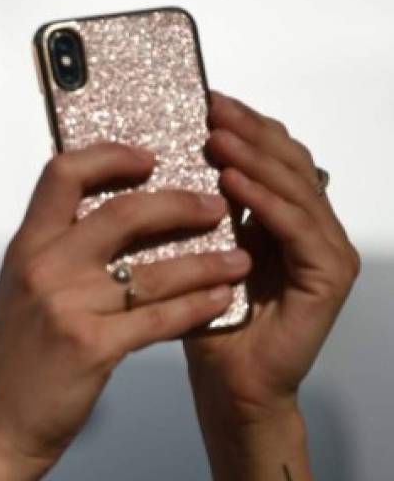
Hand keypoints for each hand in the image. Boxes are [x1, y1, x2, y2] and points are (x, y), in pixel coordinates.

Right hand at [0, 142, 251, 480]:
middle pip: (124, 212)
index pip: (63, 174)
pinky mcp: (92, 347)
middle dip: (180, 204)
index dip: (110, 156)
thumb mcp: (19, 292)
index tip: (148, 158)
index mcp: (25, 247)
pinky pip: (159, 318)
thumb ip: (54, 255)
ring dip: (206, 261)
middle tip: (215, 206)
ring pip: (154, 269)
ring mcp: (67, 306)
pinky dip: (197, 306)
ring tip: (240, 259)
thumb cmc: (7, 363)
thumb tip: (102, 223)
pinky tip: (221, 300)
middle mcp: (44, 266)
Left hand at [184, 92, 358, 480]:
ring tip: (219, 136)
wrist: (227, 381)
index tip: (206, 99)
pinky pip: (297, 228)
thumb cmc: (204, 315)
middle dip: (248, 129)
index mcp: (280, 212)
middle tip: (213, 107)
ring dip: (255, 158)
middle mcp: (309, 224)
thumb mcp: (190, 244)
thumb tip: (151, 147)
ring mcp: (325, 249)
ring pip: (294, 187)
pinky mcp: (328, 277)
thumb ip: (189, 201)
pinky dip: (266, 202)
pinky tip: (235, 183)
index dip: (243, 123)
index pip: (269, 153)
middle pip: (287, 160)